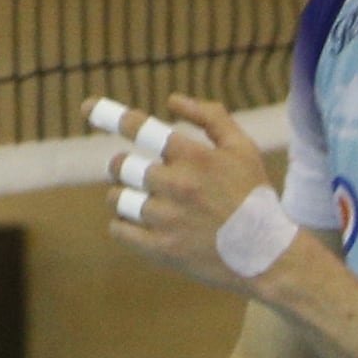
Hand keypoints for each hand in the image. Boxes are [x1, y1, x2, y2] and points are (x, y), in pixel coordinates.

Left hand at [100, 94, 287, 292]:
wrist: (270, 257)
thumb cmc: (254, 197)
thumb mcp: (243, 150)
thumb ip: (211, 117)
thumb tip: (172, 99)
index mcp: (194, 157)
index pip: (142, 128)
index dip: (110, 115)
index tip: (86, 108)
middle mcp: (177, 185)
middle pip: (122, 166)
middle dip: (124, 168)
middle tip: (139, 175)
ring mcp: (168, 219)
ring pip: (118, 198)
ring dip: (123, 197)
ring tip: (144, 202)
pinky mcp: (162, 249)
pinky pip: (119, 229)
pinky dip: (122, 224)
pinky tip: (139, 224)